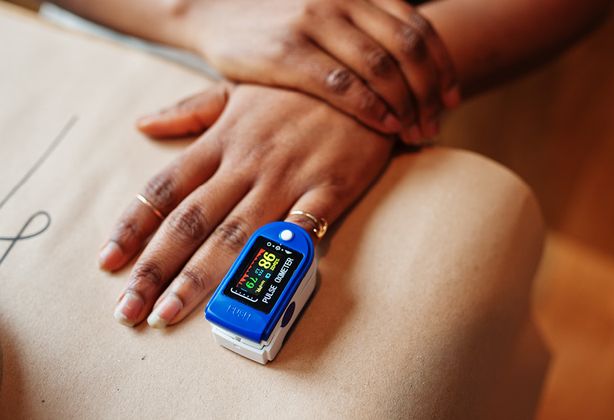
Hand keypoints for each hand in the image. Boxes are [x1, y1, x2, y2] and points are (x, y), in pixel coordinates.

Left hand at [98, 83, 393, 327]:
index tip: (108, 262)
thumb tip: (144, 126)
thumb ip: (190, 111)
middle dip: (155, 268)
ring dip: (199, 277)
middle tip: (128, 309)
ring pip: (236, 235)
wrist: (363, 85)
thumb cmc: (297, 91)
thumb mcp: (238, 90)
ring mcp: (287, 179)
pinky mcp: (328, 190)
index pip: (164, 189)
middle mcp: (246, 165)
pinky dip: (280, 253)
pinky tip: (260, 284)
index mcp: (221, 142)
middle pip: (190, 222)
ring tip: (170, 311)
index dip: (134, 227)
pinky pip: (301, 227)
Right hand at [172, 0, 458, 143]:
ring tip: (418, 132)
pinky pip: (343, 84)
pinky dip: (372, 108)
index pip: (418, 28)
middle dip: (430, 91)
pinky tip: (387, 127)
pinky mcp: (286, 52)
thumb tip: (412, 68)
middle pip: (408, 49)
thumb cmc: (281, 20)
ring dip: (407, 105)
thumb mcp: (329, 11)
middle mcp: (342, 0)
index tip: (452, 98)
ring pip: (382, 68)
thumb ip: (368, 29)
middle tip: (437, 122)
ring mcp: (314, 23)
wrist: (213, 9)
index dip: (442, 66)